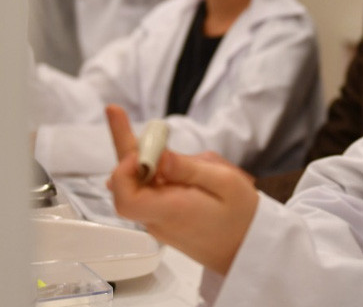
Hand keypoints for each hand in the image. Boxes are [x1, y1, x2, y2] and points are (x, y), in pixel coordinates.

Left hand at [105, 105, 257, 274]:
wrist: (248, 250)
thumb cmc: (243, 216)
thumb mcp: (227, 183)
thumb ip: (190, 168)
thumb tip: (159, 155)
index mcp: (172, 210)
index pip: (126, 197)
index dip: (124, 168)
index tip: (140, 145)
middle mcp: (158, 219)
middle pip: (124, 185)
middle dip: (124, 147)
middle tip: (114, 111)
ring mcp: (157, 222)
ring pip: (136, 185)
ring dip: (141, 159)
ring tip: (155, 135)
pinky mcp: (162, 220)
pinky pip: (147, 192)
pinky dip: (152, 171)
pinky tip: (169, 161)